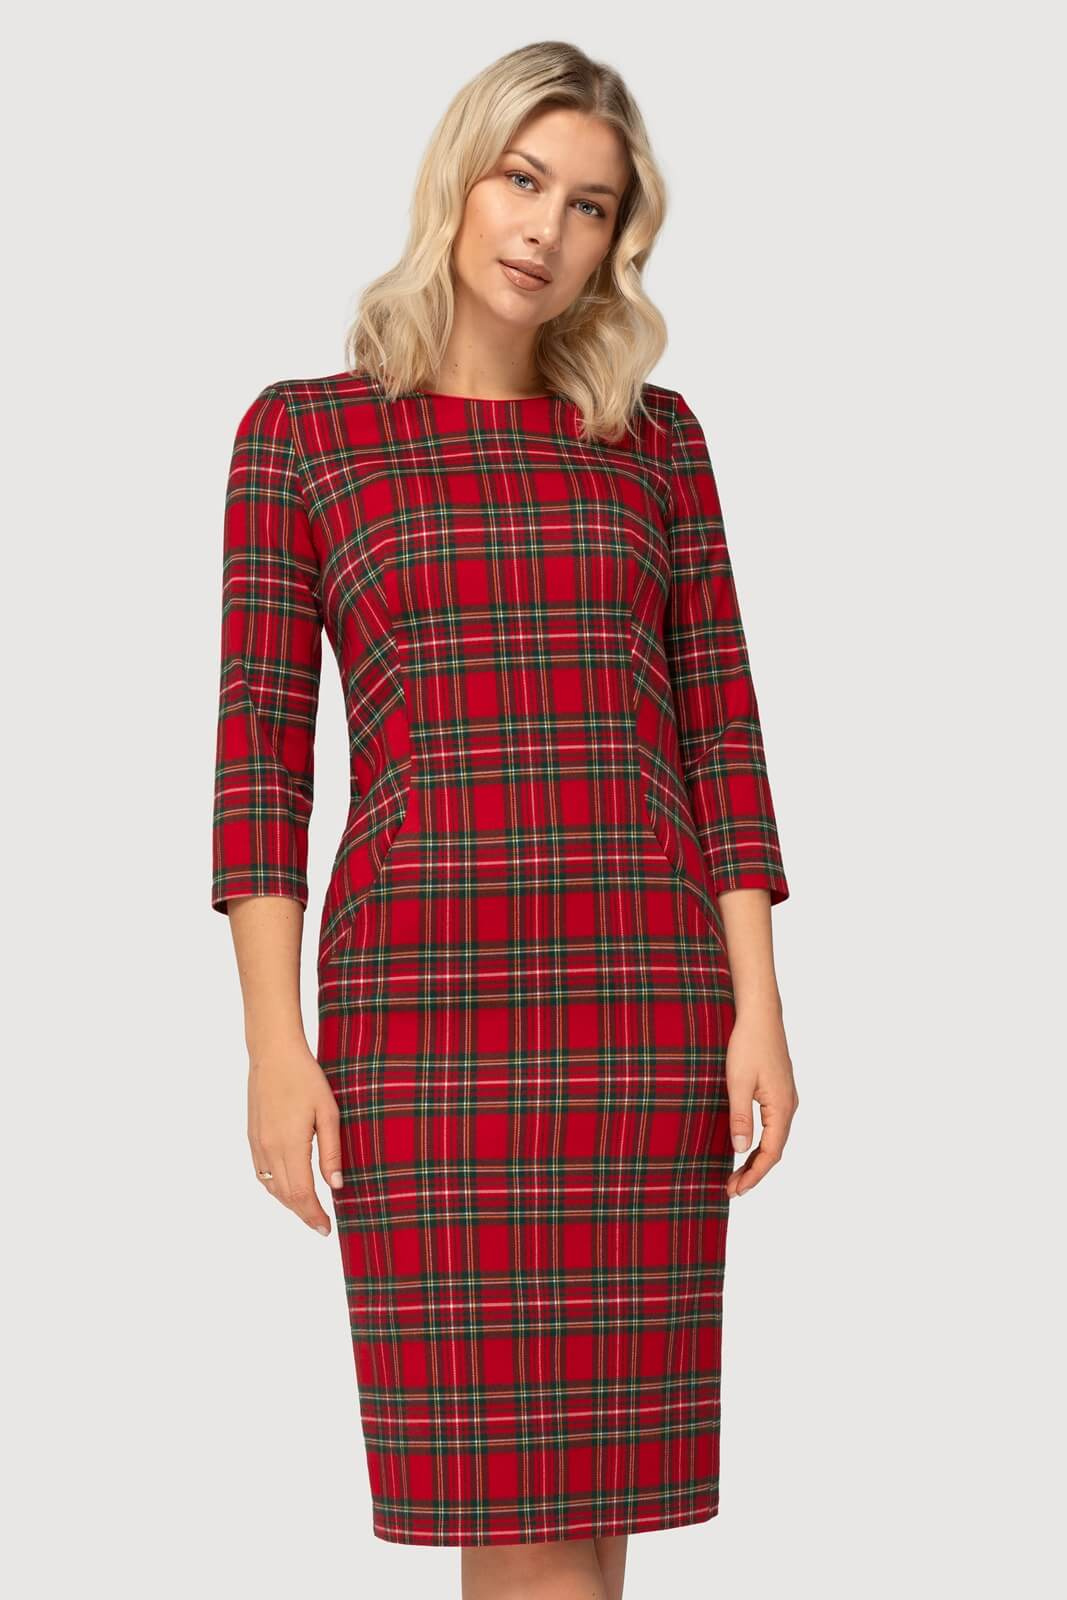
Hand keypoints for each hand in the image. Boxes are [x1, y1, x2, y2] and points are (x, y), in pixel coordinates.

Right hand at [247, 1042, 344, 1233]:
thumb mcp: (328, 1112)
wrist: (273, 1053)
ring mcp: (257, 1144)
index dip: (314, 1215)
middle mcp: (269, 1149)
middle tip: (321, 1225)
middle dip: (304, 1214)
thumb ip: (332, 1152)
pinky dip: (276, 1188)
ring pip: (272, 1187)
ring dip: (289, 1203)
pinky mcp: (252, 1136)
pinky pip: (262, 1173)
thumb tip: (336, 1186)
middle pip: (286, 1196)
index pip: (302, 1194)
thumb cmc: (306, 1078)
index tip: (327, 1229)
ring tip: (308, 1210)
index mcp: (290, 1145)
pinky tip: (288, 1188)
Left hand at [723, 1005, 797, 1197]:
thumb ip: (740, 1117)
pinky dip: (760, 1141)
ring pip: (774, 1138)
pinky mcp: (779, 1090)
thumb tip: (740, 1150)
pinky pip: (773, 1125)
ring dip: (757, 1158)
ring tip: (737, 1174)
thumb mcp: (738, 1083)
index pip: (771, 1153)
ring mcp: (786, 1098)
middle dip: (754, 1171)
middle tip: (732, 1189)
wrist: (760, 1014)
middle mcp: (789, 1106)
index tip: (736, 1190)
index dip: (754, 1175)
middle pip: (775, 1150)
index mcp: (781, 1108)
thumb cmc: (748, 1044)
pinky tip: (746, 1145)